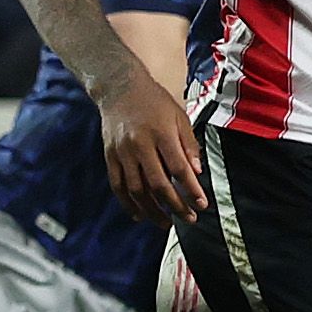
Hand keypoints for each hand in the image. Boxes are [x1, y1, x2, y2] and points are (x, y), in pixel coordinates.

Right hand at [101, 71, 206, 222]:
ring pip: (136, 190)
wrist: (120, 88)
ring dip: (152, 210)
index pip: (178, 168)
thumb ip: (189, 145)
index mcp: (161, 133)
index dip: (191, 189)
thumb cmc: (155, 102)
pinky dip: (128, 203)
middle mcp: (139, 144)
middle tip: (189, 219)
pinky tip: (140, 215)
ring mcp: (122, 152)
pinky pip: (118, 186)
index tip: (202, 205)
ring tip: (166, 223)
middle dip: (175, 205)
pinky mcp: (109, 156)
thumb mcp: (179, 117)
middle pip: (157, 183)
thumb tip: (197, 172)